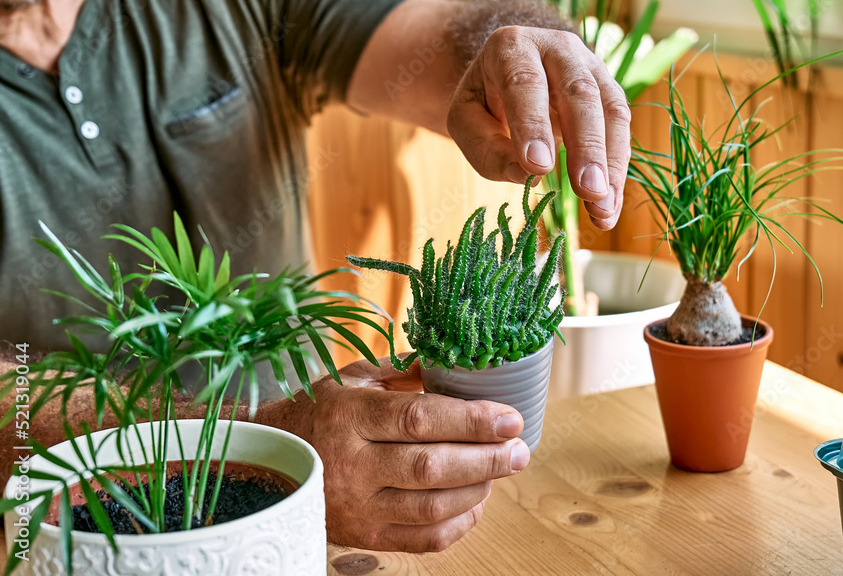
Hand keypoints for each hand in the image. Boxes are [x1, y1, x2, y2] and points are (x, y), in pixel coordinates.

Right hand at [274, 358, 529, 551]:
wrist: (265, 463)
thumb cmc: (316, 412)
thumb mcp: (350, 379)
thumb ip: (401, 370)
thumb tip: (452, 361)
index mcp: (349, 416)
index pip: (419, 419)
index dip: (471, 420)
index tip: (509, 418)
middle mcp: (352, 464)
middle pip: (431, 466)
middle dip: (487, 459)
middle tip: (519, 450)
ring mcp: (357, 506)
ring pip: (431, 506)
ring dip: (479, 489)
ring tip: (502, 470)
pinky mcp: (364, 536)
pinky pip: (424, 539)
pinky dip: (460, 522)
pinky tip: (476, 501)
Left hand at [447, 26, 630, 229]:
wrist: (510, 73)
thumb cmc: (485, 101)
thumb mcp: (466, 121)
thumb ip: (486, 148)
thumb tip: (525, 176)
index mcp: (513, 46)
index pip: (525, 83)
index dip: (534, 125)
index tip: (539, 167)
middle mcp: (558, 49)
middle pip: (579, 93)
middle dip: (586, 145)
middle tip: (588, 190)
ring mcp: (591, 66)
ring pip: (610, 110)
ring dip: (610, 163)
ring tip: (602, 209)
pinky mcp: (610, 91)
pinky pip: (622, 129)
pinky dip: (617, 170)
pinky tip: (609, 205)